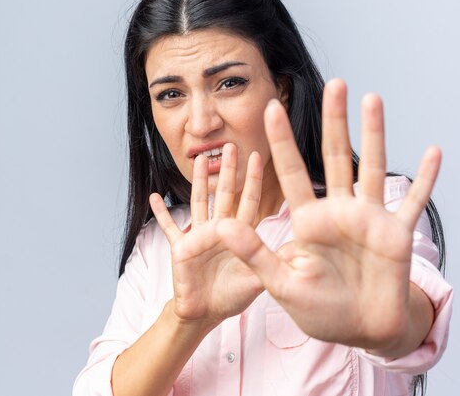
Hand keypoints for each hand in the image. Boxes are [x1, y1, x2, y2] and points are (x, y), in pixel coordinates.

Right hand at [149, 143, 264, 328]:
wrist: (206, 313)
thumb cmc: (232, 295)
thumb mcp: (260, 279)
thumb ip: (276, 262)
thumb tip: (304, 249)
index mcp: (239, 234)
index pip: (248, 201)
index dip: (252, 180)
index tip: (257, 156)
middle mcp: (219, 229)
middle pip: (224, 194)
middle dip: (227, 170)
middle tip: (230, 146)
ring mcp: (198, 236)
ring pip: (198, 202)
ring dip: (197, 182)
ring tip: (198, 160)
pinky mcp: (180, 248)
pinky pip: (169, 227)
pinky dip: (161, 213)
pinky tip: (154, 196)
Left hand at [217, 79, 440, 351]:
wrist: (361, 330)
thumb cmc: (321, 309)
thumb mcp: (282, 284)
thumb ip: (255, 254)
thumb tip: (221, 226)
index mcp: (309, 220)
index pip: (292, 172)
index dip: (281, 141)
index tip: (270, 108)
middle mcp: (339, 211)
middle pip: (336, 157)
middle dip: (334, 121)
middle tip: (333, 85)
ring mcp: (370, 219)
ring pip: (374, 167)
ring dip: (375, 134)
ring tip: (372, 99)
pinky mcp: (397, 234)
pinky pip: (414, 202)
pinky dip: (426, 180)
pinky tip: (434, 151)